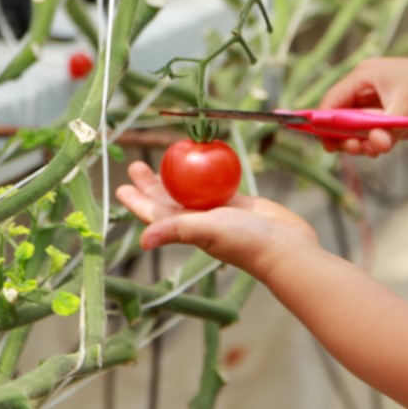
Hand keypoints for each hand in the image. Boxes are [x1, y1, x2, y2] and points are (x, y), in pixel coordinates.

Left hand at [116, 161, 318, 279]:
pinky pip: (219, 185)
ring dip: (178, 176)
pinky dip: (210, 174)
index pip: (155, 212)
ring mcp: (221, 212)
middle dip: (152, 184)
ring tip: (168, 160)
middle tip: (138, 165)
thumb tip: (142, 241)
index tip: (121, 186)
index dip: (137, 201)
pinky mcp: (240, 204)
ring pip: (193, 190)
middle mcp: (200, 220)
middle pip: (169, 199)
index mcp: (188, 227)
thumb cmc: (247, 243)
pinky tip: (206, 161)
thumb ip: (177, 230)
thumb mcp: (209, 231)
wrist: (286, 248)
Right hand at [318, 58, 407, 156]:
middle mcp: (366, 84)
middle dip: (347, 137)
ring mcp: (378, 98)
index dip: (324, 125)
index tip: (328, 148)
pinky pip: (372, 128)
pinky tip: (386, 144)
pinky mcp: (389, 110)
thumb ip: (388, 129)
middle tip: (358, 151)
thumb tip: (374, 145)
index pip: (331, 101)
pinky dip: (376, 138)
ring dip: (363, 141)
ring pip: (357, 125)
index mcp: (364, 75)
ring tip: (379, 147)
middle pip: (341, 116)